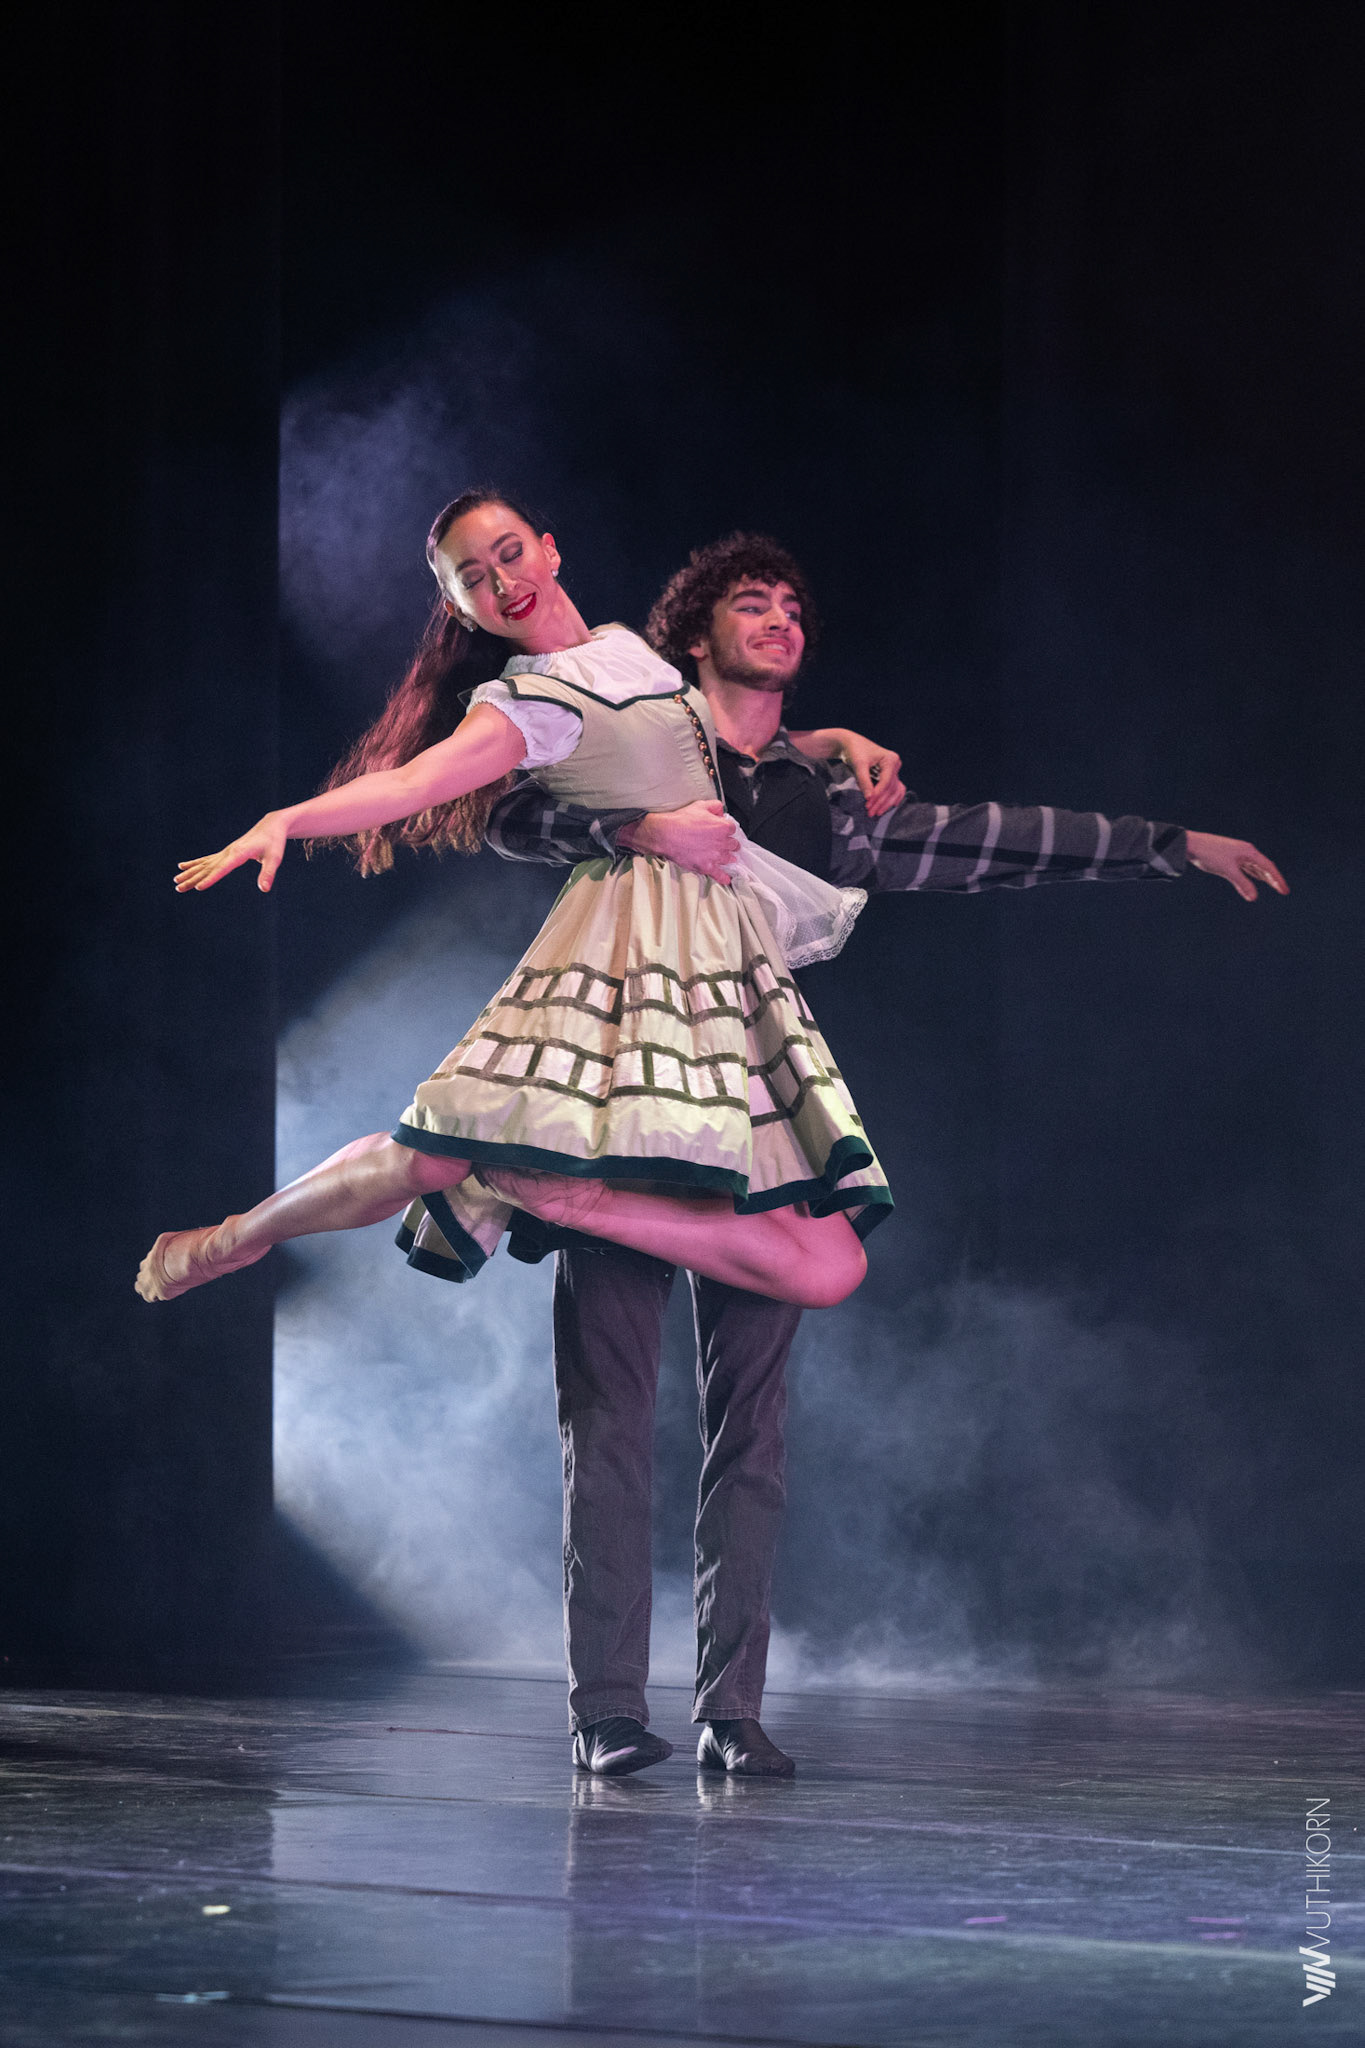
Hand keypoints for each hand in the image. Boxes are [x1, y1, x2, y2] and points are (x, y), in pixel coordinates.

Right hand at [175, 813, 289, 893]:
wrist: (271, 826)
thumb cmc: (274, 842)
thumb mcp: (274, 858)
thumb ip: (268, 874)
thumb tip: (264, 889)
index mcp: (238, 854)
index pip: (222, 869)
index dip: (211, 878)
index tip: (198, 887)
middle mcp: (228, 852)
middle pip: (207, 868)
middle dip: (192, 879)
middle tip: (178, 888)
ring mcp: (225, 851)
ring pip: (204, 864)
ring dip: (189, 872)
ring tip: (176, 881)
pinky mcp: (226, 852)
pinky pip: (207, 859)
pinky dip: (194, 863)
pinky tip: (182, 866)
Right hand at [618, 800, 739, 882]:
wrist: (667, 834)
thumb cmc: (682, 819)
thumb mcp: (700, 805)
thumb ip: (715, 806)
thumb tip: (722, 813)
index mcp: (723, 827)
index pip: (733, 829)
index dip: (726, 829)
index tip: (722, 830)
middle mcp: (722, 842)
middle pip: (733, 844)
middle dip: (729, 843)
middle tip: (722, 843)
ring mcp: (715, 856)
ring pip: (729, 858)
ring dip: (728, 857)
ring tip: (726, 858)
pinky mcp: (707, 867)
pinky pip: (720, 875)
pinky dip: (724, 877)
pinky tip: (726, 879)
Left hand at [837, 733, 905, 817]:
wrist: (852, 744)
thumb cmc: (855, 751)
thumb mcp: (859, 765)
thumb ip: (864, 781)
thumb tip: (869, 798)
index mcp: (891, 759)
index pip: (886, 781)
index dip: (878, 794)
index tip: (868, 804)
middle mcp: (895, 764)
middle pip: (891, 788)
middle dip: (880, 801)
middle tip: (870, 813)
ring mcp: (894, 770)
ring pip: (894, 790)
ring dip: (885, 803)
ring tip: (875, 813)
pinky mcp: (890, 775)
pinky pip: (895, 789)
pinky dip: (891, 798)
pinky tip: (887, 807)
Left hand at [1185, 831, 1288, 901]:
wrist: (1191, 844)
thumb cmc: (1210, 855)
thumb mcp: (1228, 871)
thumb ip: (1242, 884)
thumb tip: (1254, 898)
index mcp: (1248, 852)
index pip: (1268, 867)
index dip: (1277, 879)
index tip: (1284, 891)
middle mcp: (1245, 851)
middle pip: (1264, 867)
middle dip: (1273, 879)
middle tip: (1282, 891)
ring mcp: (1237, 854)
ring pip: (1254, 867)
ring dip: (1264, 877)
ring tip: (1273, 885)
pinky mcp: (1229, 857)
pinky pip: (1245, 868)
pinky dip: (1251, 875)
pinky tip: (1254, 879)